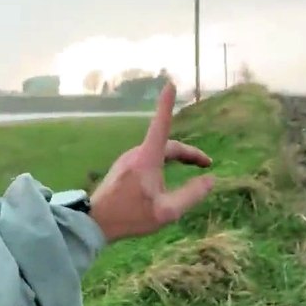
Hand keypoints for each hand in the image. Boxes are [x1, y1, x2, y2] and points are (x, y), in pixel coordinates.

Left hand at [89, 81, 214, 241]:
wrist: (95, 222)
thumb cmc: (130, 216)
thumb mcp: (167, 211)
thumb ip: (191, 194)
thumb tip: (210, 179)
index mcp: (147, 159)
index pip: (161, 126)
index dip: (166, 105)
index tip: (170, 84)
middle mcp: (136, 154)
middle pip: (168, 144)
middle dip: (188, 152)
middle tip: (206, 164)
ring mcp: (127, 160)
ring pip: (158, 151)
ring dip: (176, 157)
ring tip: (193, 168)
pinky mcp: (123, 167)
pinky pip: (149, 158)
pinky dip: (164, 162)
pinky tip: (168, 177)